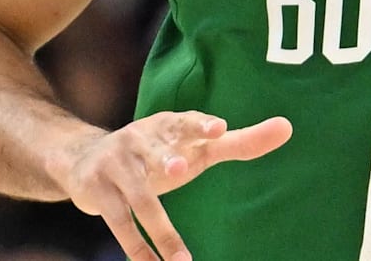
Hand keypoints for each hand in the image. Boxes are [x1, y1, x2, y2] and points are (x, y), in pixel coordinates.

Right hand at [54, 111, 291, 260]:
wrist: (83, 159)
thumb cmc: (158, 152)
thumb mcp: (196, 146)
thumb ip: (239, 141)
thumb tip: (287, 128)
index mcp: (169, 125)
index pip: (187, 123)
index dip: (201, 126)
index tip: (220, 129)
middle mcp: (141, 140)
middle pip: (157, 150)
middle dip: (166, 159)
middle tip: (181, 169)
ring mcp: (116, 164)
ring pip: (140, 196)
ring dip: (159, 228)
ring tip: (180, 258)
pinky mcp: (97, 190)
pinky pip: (120, 222)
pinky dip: (137, 247)